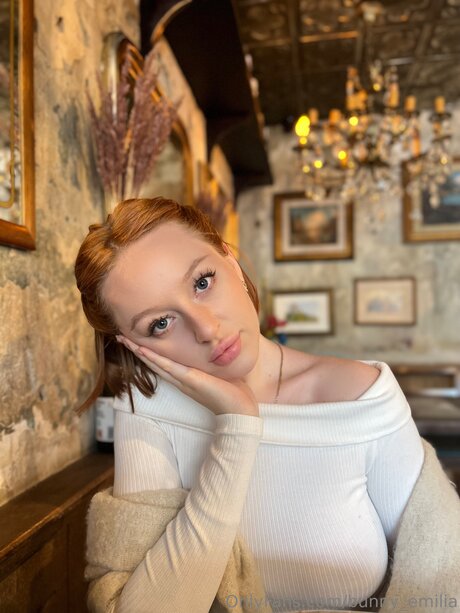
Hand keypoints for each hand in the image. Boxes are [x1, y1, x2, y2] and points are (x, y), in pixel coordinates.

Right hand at [117, 336, 259, 417]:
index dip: (150, 352)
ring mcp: (183, 380)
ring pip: (156, 363)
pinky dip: (153, 358)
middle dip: (137, 349)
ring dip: (139, 351)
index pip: (165, 362)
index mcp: (187, 377)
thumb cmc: (236, 392)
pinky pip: (167, 366)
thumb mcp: (223, 371)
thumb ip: (217, 360)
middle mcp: (181, 379)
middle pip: (154, 362)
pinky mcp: (189, 379)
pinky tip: (142, 350)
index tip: (139, 340)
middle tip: (121, 337)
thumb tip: (222, 346)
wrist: (241, 409)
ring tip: (124, 340)